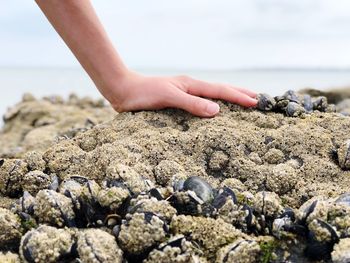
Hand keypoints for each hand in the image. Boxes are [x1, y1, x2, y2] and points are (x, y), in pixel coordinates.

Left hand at [108, 71, 257, 116]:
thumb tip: (217, 110)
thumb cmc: (143, 93)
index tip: (255, 101)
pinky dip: (212, 107)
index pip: (220, 90)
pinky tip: (214, 113)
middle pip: (219, 90)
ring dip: (228, 99)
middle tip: (256, 99)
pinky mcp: (176, 102)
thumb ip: (191, 103)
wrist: (123, 91)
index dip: (238, 96)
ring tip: (241, 104)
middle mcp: (189, 88)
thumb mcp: (168, 97)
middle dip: (238, 94)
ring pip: (211, 96)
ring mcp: (183, 95)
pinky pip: (200, 104)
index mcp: (190, 85)